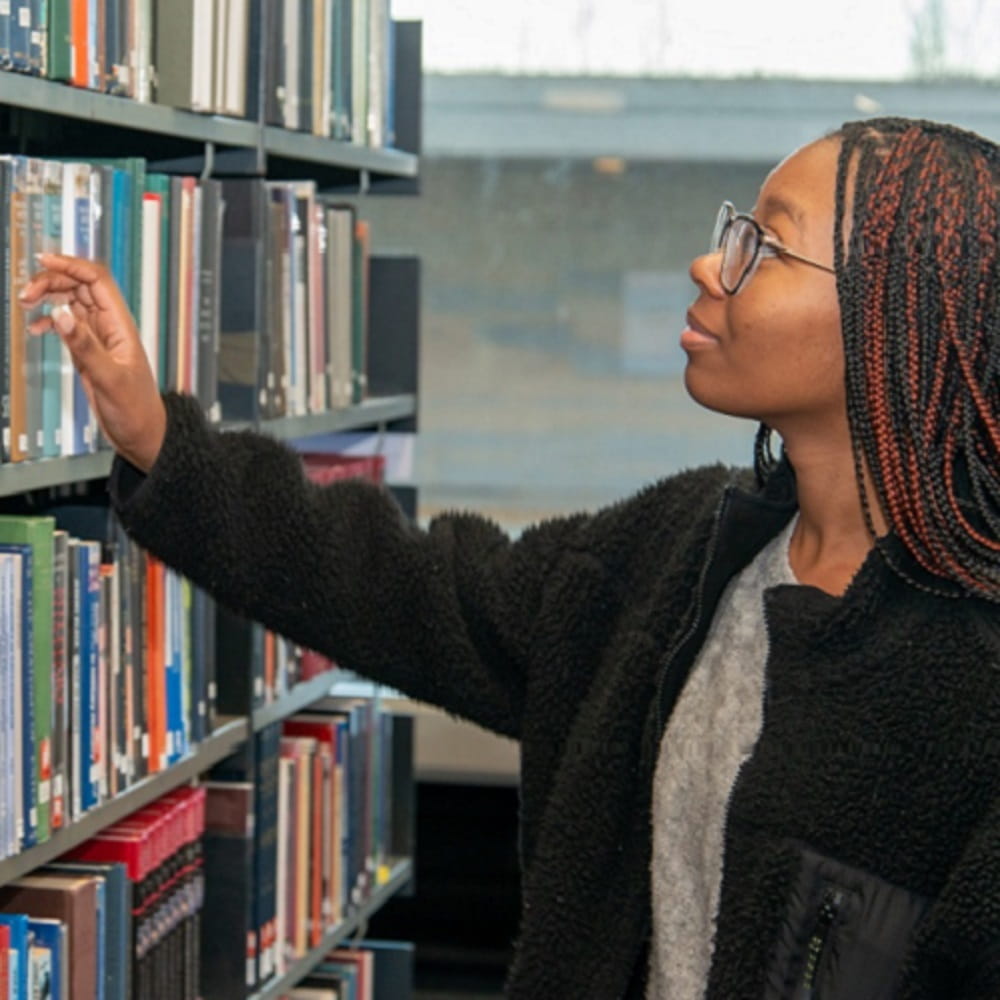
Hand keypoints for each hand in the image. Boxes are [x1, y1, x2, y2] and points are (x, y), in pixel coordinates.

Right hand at [19, 253, 166, 472]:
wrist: (141, 435)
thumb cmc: (136, 410)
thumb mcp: (109, 379)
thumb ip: (86, 347)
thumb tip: (62, 313)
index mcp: (120, 326)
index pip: (97, 281)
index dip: (72, 265)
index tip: (43, 261)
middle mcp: (109, 327)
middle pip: (80, 286)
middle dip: (52, 280)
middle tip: (25, 293)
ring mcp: (98, 338)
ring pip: (71, 302)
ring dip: (48, 296)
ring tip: (25, 303)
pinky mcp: (88, 352)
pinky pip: (67, 325)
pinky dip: (49, 320)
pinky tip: (35, 327)